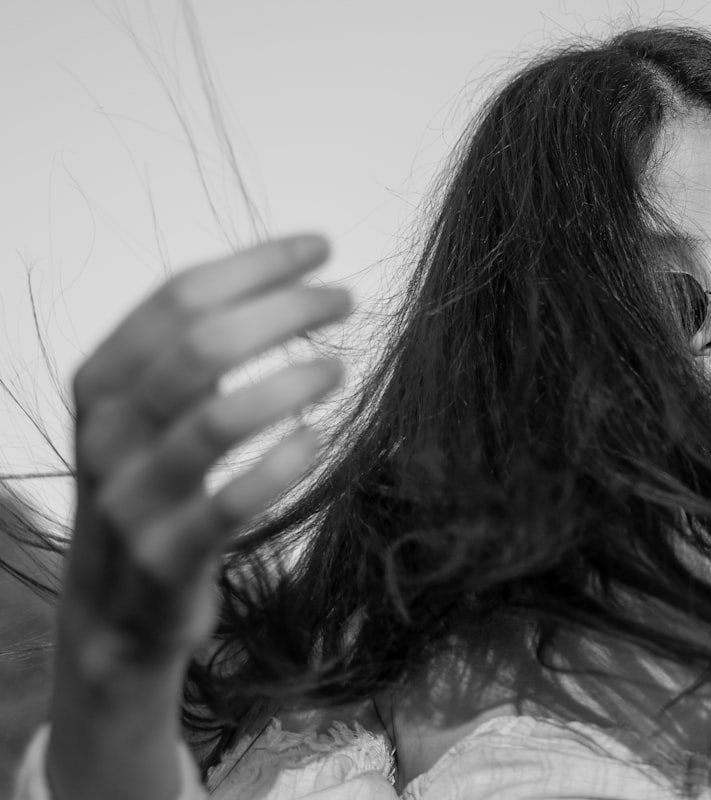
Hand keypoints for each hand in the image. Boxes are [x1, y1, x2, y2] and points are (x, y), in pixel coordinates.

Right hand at [48, 234, 349, 798]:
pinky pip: (231, 502)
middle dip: (284, 311)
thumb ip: (192, 351)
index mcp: (101, 379)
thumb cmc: (155, 487)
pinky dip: (283, 464)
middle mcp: (106, 431)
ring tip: (341, 366)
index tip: (322, 247)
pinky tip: (320, 440)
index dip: (257, 264)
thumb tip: (282, 280)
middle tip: (345, 300)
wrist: (116, 608)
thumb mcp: (149, 413)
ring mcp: (130, 496)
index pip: (180, 296)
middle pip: (201, 346)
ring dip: (292, 383)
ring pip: (216, 419)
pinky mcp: (166, 556)